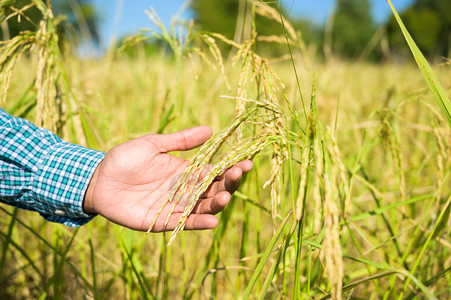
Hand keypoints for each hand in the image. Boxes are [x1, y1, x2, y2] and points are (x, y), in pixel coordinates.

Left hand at [83, 126, 251, 231]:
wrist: (98, 178)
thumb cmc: (125, 159)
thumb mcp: (154, 144)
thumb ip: (181, 141)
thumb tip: (210, 129)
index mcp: (186, 172)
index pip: (215, 172)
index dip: (232, 168)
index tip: (247, 162)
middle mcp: (185, 190)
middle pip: (213, 190)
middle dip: (228, 184)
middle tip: (239, 174)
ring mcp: (175, 206)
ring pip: (203, 208)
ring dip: (216, 204)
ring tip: (224, 196)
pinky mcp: (161, 220)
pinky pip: (184, 223)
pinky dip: (199, 223)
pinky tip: (212, 220)